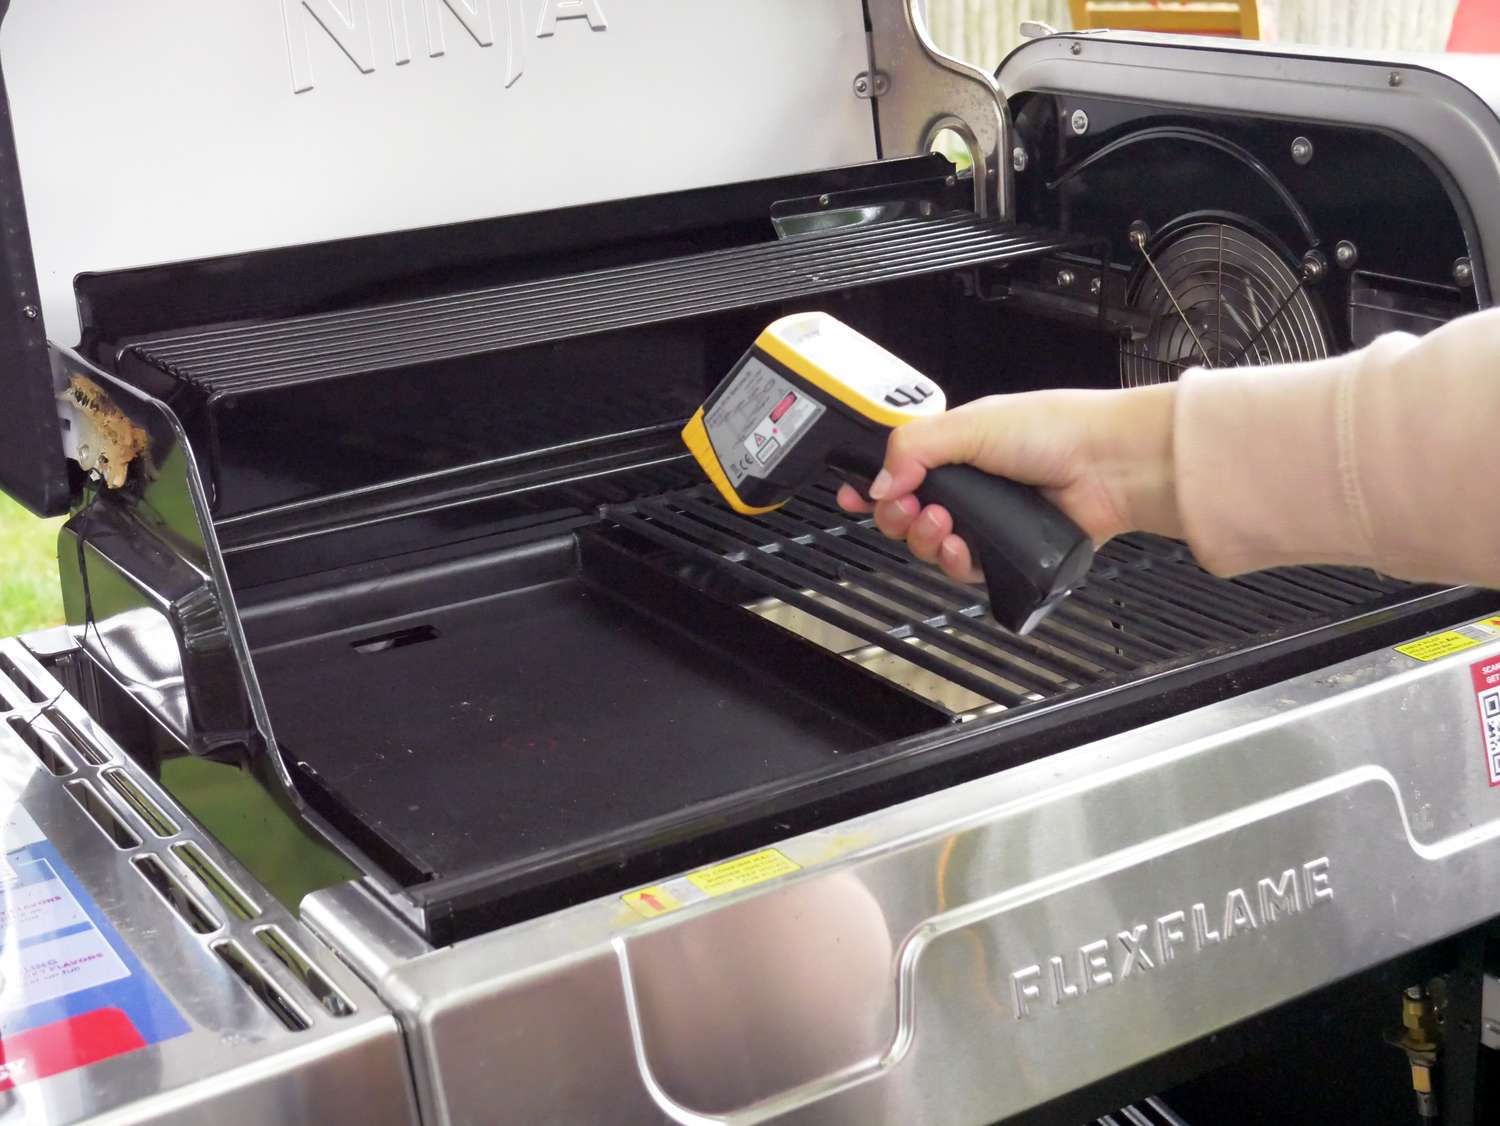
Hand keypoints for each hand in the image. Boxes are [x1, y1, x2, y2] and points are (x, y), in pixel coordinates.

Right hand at [837, 385, 1182, 583]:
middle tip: (906, 507)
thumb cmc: (1056, 430)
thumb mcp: (970, 424)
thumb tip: (876, 482)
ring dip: (923, 538)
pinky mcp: (1004, 554)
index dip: (872, 486)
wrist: (1108, 465)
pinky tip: (959, 546)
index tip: (851, 495)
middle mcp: (969, 485)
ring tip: (941, 524)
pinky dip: (952, 561)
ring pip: (930, 545)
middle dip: (896, 515)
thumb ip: (912, 448)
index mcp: (956, 447)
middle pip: (906, 514)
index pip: (898, 470)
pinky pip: (962, 569)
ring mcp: (986, 521)